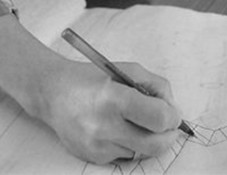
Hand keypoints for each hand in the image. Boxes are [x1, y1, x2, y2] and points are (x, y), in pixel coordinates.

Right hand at [41, 60, 183, 163]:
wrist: (53, 93)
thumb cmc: (92, 79)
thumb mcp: (128, 70)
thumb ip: (157, 86)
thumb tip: (173, 110)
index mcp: (114, 98)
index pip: (158, 118)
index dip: (173, 117)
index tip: (173, 114)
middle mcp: (104, 125)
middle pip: (154, 145)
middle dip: (168, 136)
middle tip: (168, 126)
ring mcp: (97, 145)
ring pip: (141, 152)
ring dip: (148, 139)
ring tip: (136, 121)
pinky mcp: (92, 157)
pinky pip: (125, 156)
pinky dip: (130, 144)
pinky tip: (119, 129)